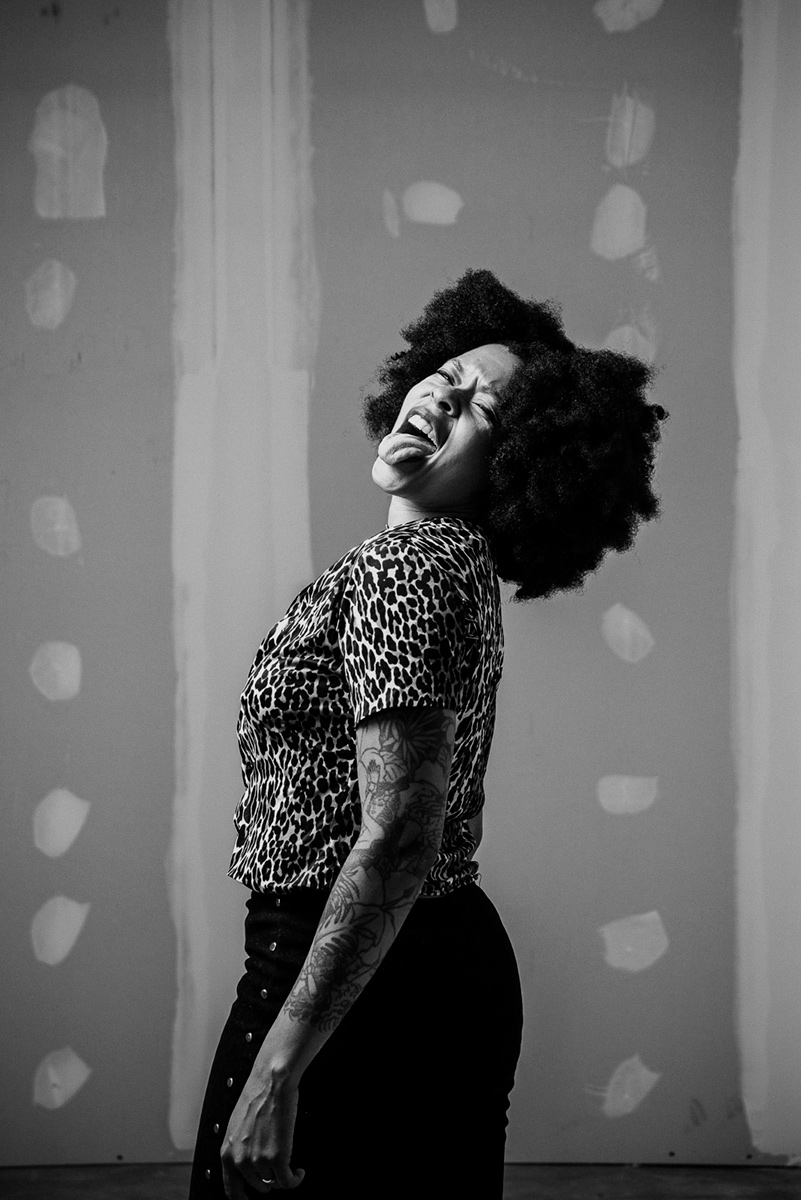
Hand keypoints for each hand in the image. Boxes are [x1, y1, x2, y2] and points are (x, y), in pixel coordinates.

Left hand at [221, 1068, 305, 1195]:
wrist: (272, 1082)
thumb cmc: (257, 1095)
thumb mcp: (236, 1125)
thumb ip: (239, 1148)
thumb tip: (247, 1161)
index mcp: (227, 1152)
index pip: (231, 1190)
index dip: (242, 1198)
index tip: (250, 1198)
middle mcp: (240, 1160)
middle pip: (257, 1187)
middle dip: (268, 1180)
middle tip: (277, 1169)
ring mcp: (258, 1161)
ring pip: (273, 1183)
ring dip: (283, 1178)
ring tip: (289, 1167)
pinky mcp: (277, 1158)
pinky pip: (287, 1182)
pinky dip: (295, 1180)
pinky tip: (298, 1173)